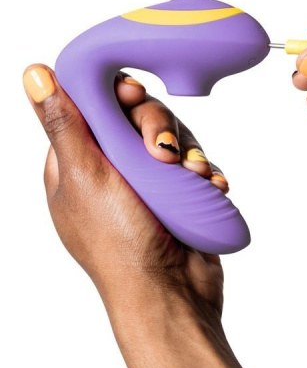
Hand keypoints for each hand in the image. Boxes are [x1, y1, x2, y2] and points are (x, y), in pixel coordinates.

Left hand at [23, 65, 226, 318]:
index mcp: (79, 163)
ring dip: (189, 150)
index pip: (94, 106)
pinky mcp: (182, 195)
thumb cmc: (120, 246)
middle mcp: (115, 169)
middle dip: (158, 127)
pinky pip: (197, 166)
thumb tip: (34, 72)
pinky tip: (211, 186)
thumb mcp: (86, 179)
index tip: (132, 98)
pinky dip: (206, 173)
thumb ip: (65, 125)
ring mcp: (151, 183)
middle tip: (164, 151)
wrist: (170, 295)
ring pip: (174, 139)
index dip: (115, 95)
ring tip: (195, 174)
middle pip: (139, 117)